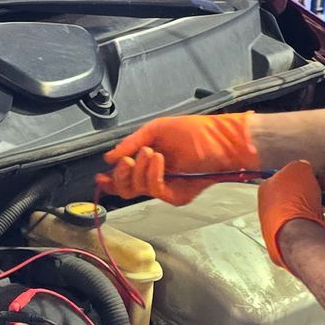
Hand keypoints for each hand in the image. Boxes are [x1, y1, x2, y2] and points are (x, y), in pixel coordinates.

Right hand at [99, 112, 258, 204]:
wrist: (223, 140)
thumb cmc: (197, 132)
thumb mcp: (158, 129)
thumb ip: (131, 141)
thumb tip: (110, 156)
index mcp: (149, 160)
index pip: (124, 176)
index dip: (111, 179)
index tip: (101, 176)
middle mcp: (156, 176)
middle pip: (126, 188)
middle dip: (121, 174)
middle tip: (125, 160)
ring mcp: (167, 187)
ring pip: (138, 190)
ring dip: (139, 170)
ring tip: (149, 152)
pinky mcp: (178, 195)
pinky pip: (156, 191)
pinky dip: (153, 174)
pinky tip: (159, 159)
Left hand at [258, 160, 324, 265]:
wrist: (298, 234)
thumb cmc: (293, 204)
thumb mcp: (299, 169)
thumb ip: (300, 166)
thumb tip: (303, 168)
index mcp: (265, 188)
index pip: (285, 176)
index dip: (303, 174)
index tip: (313, 175)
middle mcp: (267, 206)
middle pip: (294, 193)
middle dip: (310, 190)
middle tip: (321, 188)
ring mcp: (276, 224)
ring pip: (300, 209)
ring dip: (314, 205)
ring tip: (321, 206)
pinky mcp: (288, 237)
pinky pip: (305, 224)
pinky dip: (313, 221)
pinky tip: (318, 220)